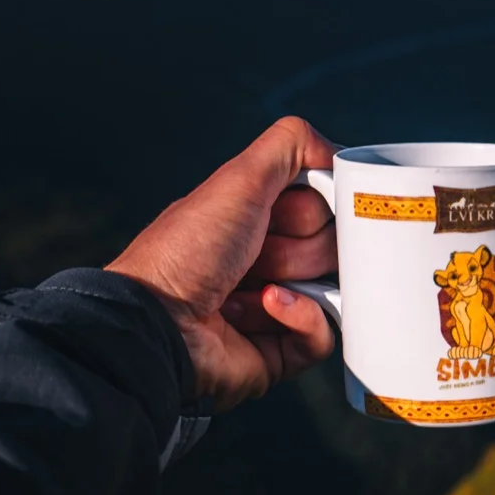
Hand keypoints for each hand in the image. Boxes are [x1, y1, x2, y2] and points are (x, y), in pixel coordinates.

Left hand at [106, 116, 337, 408]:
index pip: (325, 204)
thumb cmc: (187, 249)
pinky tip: (268, 306)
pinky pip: (324, 334)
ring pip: (334, 289)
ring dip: (294, 280)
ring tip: (252, 285)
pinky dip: (301, 317)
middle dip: (299, 246)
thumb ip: (290, 145)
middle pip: (332, 245)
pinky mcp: (282, 349)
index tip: (292, 208)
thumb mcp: (239, 179)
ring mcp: (277, 305)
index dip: (315, 205)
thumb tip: (337, 153)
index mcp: (260, 216)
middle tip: (259, 250)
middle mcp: (269, 257)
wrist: (157, 323)